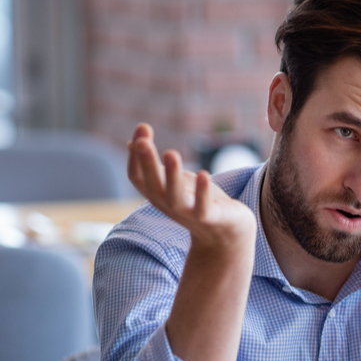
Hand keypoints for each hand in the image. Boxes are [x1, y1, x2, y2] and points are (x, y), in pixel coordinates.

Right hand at [127, 123, 255, 252]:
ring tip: (171, 153)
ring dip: (172, 176)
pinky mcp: (210, 218)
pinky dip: (203, 193)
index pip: (137, 177)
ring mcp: (188, 214)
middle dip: (146, 163)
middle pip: (152, 186)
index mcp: (157, 194)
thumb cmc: (196, 201)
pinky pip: (204, 208)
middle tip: (142, 141)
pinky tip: (204, 174)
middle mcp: (167, 205)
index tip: (143, 127)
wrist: (227, 233)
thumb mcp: (172, 181)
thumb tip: (133, 143)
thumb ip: (154, 165)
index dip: (136, 156)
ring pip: (175, 198)